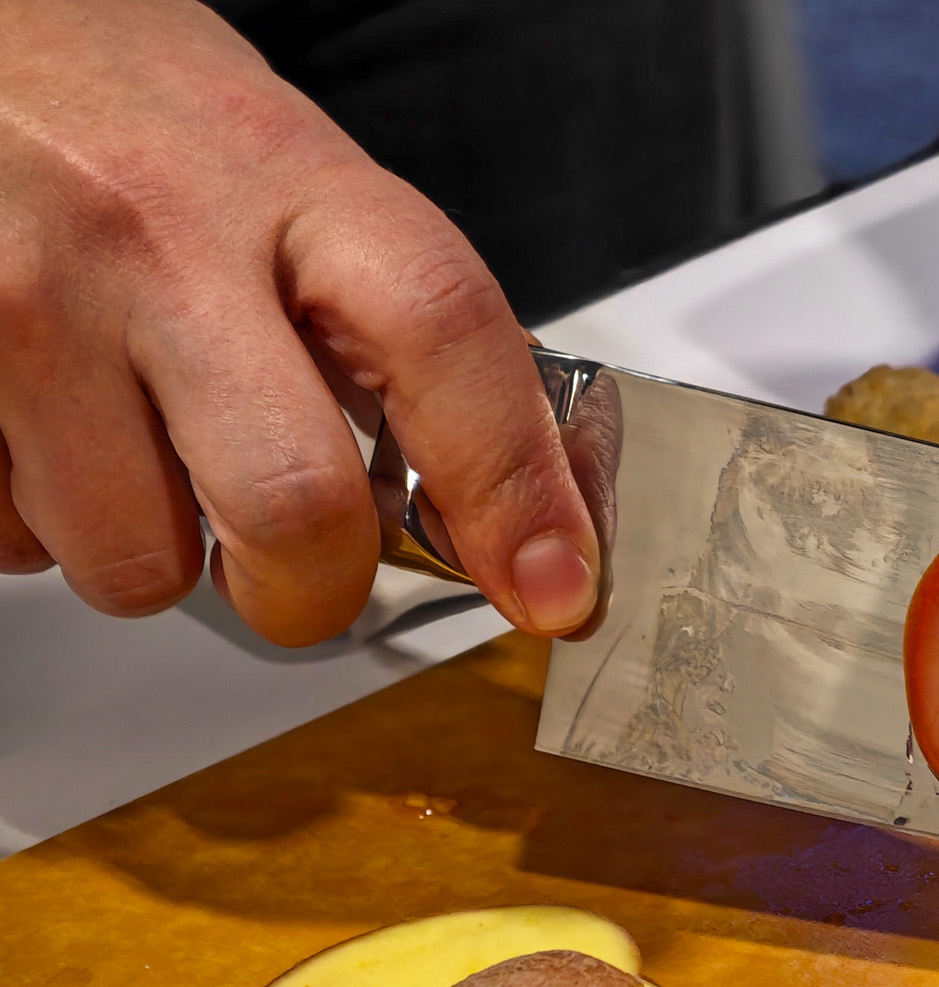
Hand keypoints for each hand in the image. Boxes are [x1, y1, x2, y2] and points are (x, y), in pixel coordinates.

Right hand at [0, 0, 598, 644]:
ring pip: (136, 561)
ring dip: (155, 551)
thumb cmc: (132, 112)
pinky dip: (44, 520)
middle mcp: (159, 238)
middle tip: (302, 571)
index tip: (553, 585)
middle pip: (292, 505)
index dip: (515, 485)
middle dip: (312, 590)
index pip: (444, 338)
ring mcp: (28, 303)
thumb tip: (510, 494)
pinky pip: (13, 541)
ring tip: (139, 448)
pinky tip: (53, 430)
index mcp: (294, 184)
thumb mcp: (296, 176)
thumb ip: (395, 326)